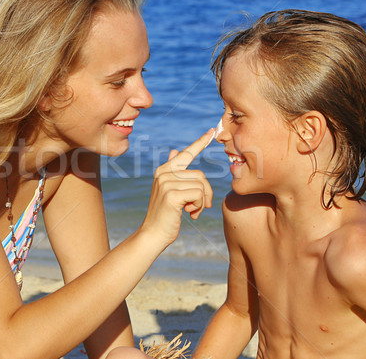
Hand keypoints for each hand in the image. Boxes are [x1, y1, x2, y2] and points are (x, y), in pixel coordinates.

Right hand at [141, 129, 214, 246]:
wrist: (153, 234)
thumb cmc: (165, 215)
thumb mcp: (169, 191)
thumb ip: (173, 171)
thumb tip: (175, 150)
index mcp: (164, 170)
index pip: (186, 153)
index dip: (200, 142)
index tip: (212, 130)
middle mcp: (164, 173)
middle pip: (200, 175)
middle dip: (205, 193)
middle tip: (200, 208)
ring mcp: (166, 183)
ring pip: (201, 186)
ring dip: (201, 202)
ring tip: (191, 212)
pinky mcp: (172, 194)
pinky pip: (198, 195)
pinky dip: (198, 207)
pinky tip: (189, 214)